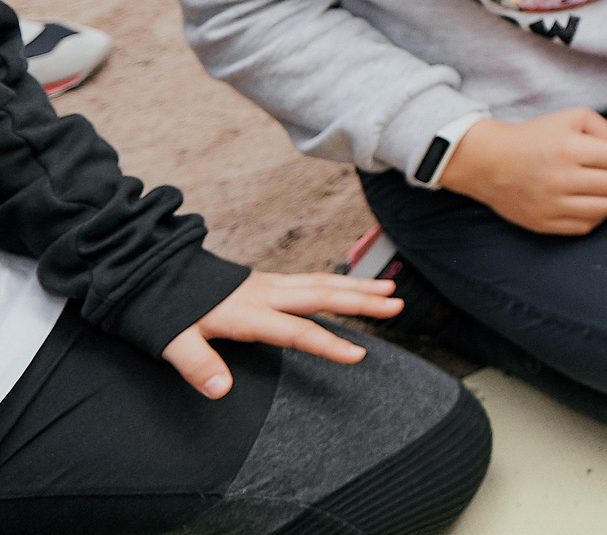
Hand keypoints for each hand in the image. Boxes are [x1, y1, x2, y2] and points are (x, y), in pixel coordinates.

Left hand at [162, 270, 401, 398]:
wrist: (152, 272)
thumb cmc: (164, 309)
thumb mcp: (172, 341)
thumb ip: (197, 365)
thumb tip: (221, 391)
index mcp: (248, 312)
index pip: (297, 331)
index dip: (328, 345)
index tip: (359, 355)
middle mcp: (265, 294)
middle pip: (322, 296)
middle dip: (362, 301)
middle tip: (397, 305)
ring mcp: (267, 285)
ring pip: (321, 283)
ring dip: (357, 287)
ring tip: (390, 291)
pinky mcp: (264, 283)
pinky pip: (310, 280)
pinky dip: (337, 283)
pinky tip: (349, 286)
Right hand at [437, 107, 606, 235]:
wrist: (489, 163)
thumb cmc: (535, 136)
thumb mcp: (570, 117)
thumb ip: (603, 128)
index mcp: (572, 150)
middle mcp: (564, 180)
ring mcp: (554, 205)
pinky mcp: (546, 224)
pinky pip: (587, 225)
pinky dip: (602, 213)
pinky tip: (602, 199)